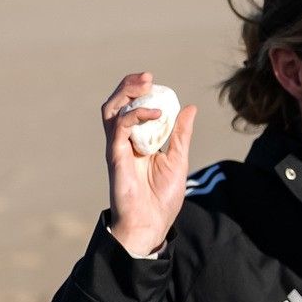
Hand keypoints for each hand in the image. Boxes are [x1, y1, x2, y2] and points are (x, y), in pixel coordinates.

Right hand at [102, 72, 196, 257]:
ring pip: (112, 110)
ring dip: (126, 93)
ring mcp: (117, 147)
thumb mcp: (178, 159)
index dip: (141, 92)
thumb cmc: (161, 197)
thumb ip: (181, 134)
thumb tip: (190, 108)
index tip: (156, 82)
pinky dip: (135, 115)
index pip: (133, 108)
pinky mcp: (115, 155)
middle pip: (117, 104)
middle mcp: (124, 141)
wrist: (151, 223)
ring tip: (145, 84)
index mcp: (138, 141)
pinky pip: (119, 127)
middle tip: (148, 77)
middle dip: (129, 85)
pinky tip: (155, 114)